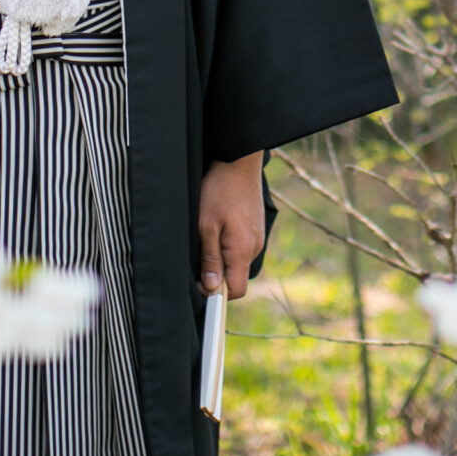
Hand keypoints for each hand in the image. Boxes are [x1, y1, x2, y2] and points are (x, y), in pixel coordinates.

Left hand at [196, 152, 264, 300]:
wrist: (239, 163)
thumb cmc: (220, 191)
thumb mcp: (206, 225)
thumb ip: (210, 258)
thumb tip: (212, 287)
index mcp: (243, 250)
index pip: (236, 291)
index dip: (217, 293)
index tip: (199, 281)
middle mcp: (254, 247)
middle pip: (236, 277)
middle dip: (216, 272)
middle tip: (200, 249)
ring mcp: (257, 238)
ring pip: (237, 262)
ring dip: (221, 256)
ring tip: (210, 232)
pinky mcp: (255, 229)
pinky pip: (242, 248)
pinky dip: (228, 245)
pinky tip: (219, 225)